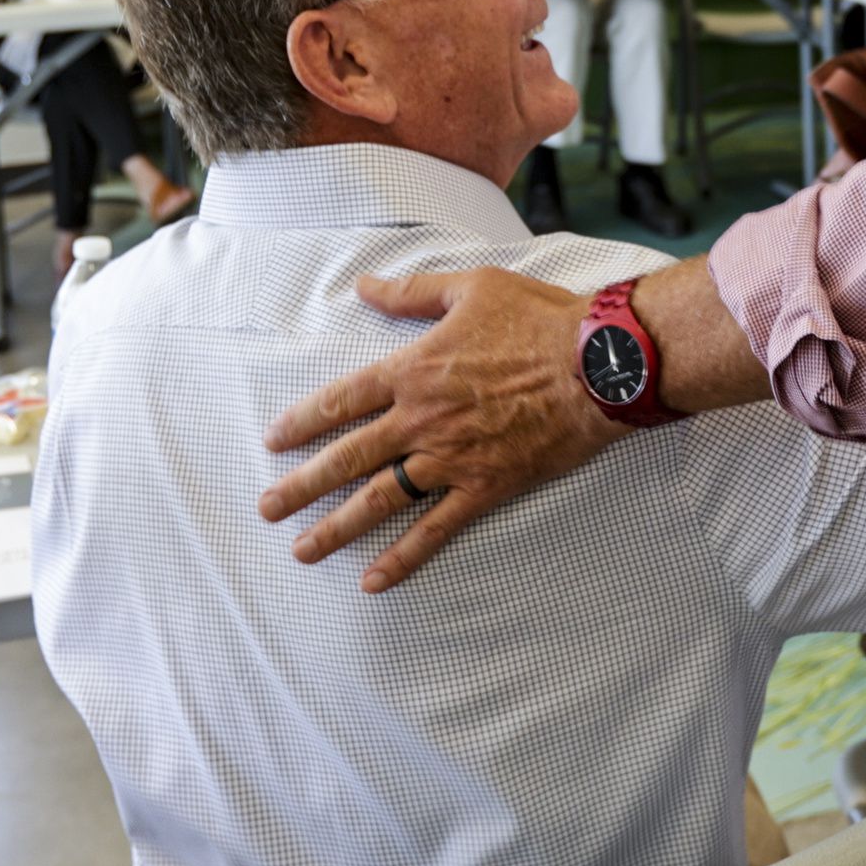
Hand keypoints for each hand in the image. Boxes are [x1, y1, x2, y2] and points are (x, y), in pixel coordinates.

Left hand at [260, 268, 627, 590]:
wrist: (598, 365)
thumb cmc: (539, 319)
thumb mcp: (471, 287)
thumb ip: (411, 293)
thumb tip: (363, 285)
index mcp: (413, 369)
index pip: (341, 400)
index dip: (302, 422)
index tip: (274, 441)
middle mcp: (421, 419)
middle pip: (347, 458)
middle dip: (301, 486)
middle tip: (266, 509)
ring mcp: (450, 458)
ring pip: (379, 499)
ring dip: (336, 528)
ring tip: (303, 550)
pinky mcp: (485, 487)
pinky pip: (435, 529)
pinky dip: (403, 557)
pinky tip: (373, 581)